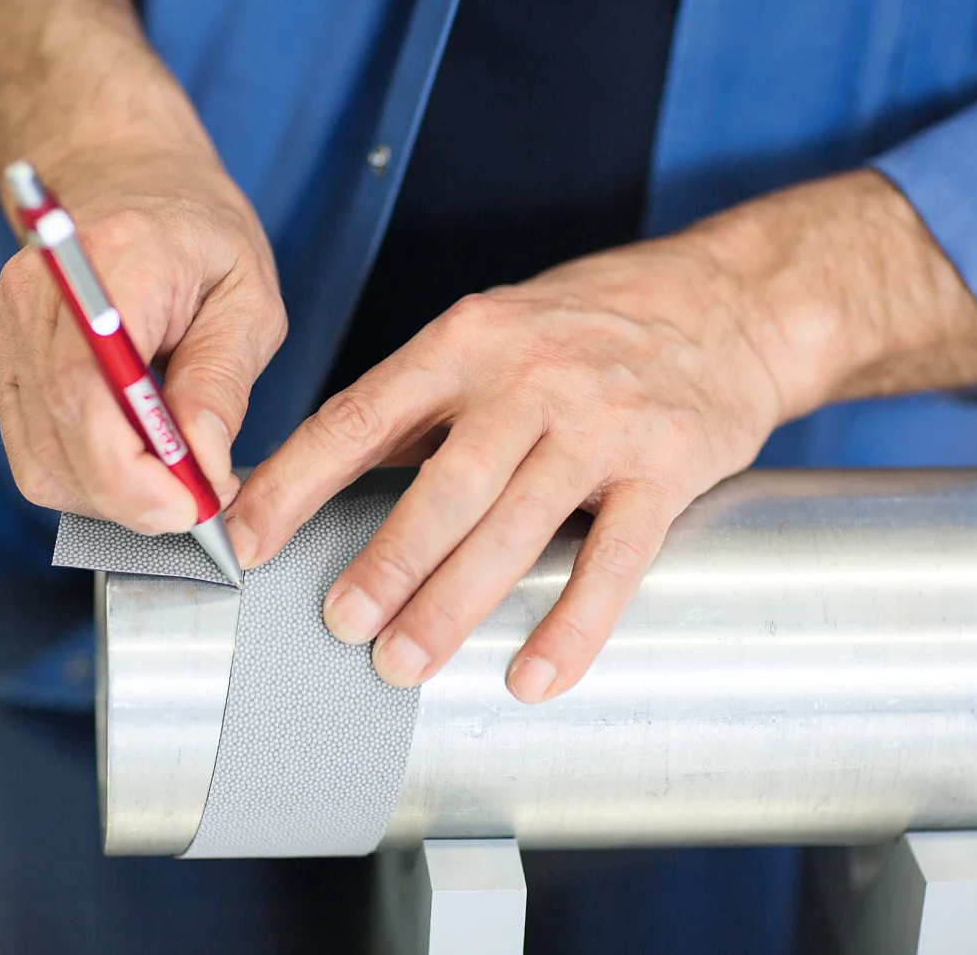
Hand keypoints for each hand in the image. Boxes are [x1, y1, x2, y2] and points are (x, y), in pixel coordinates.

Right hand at [0, 145, 283, 531]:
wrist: (127, 177)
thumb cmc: (198, 234)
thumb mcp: (248, 297)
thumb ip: (223, 380)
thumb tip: (204, 464)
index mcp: (109, 263)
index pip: (86, 391)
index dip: (132, 471)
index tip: (191, 506)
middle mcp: (36, 296)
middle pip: (58, 438)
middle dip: (134, 498)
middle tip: (199, 507)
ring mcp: (4, 328)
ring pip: (39, 461)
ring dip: (111, 495)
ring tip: (173, 478)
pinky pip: (32, 450)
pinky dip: (86, 475)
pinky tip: (135, 455)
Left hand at [227, 171, 976, 700]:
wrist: (730, 301)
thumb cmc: (592, 322)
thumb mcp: (495, 328)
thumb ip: (423, 403)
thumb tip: (329, 483)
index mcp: (468, 338)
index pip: (363, 413)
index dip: (298, 480)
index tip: (247, 540)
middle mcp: (530, 375)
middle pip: (444, 481)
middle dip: (386, 559)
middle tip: (339, 622)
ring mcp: (603, 422)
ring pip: (518, 524)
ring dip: (455, 602)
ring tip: (404, 661)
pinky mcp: (669, 466)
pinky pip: (615, 558)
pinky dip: (573, 623)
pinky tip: (534, 675)